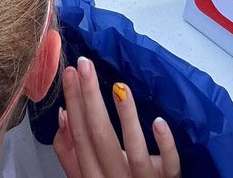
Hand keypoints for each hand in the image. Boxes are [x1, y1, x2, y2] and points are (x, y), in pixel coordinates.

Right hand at [54, 56, 178, 177]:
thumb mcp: (88, 174)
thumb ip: (71, 152)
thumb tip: (63, 116)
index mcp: (93, 177)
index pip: (79, 138)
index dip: (73, 105)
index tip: (70, 73)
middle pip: (100, 139)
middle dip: (90, 100)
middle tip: (84, 65)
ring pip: (134, 152)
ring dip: (127, 117)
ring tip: (120, 86)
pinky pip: (170, 165)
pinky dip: (165, 145)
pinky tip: (159, 121)